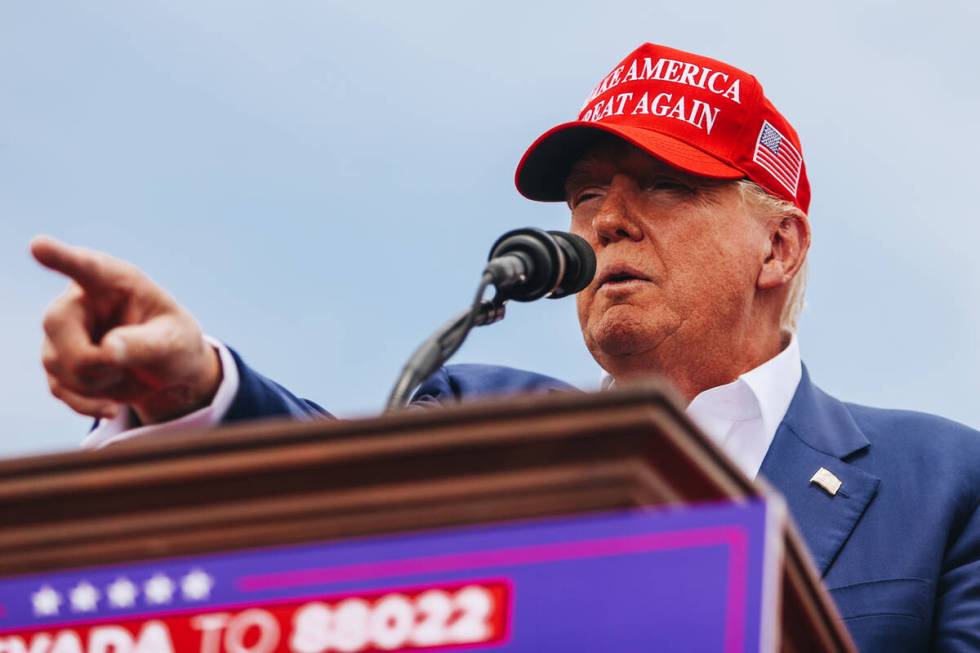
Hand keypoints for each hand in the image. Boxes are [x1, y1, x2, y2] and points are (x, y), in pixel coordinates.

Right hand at [32, 236, 221, 424]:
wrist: (165, 371)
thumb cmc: (174, 343)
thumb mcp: (175, 343)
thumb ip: (146, 344)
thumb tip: (107, 351)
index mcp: (114, 281)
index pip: (85, 266)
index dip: (60, 256)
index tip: (39, 245)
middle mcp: (79, 300)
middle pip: (58, 326)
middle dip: (93, 361)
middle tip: (125, 367)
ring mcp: (62, 332)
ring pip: (58, 364)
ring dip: (98, 383)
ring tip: (127, 372)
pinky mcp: (57, 361)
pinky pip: (60, 388)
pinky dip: (88, 403)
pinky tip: (111, 405)